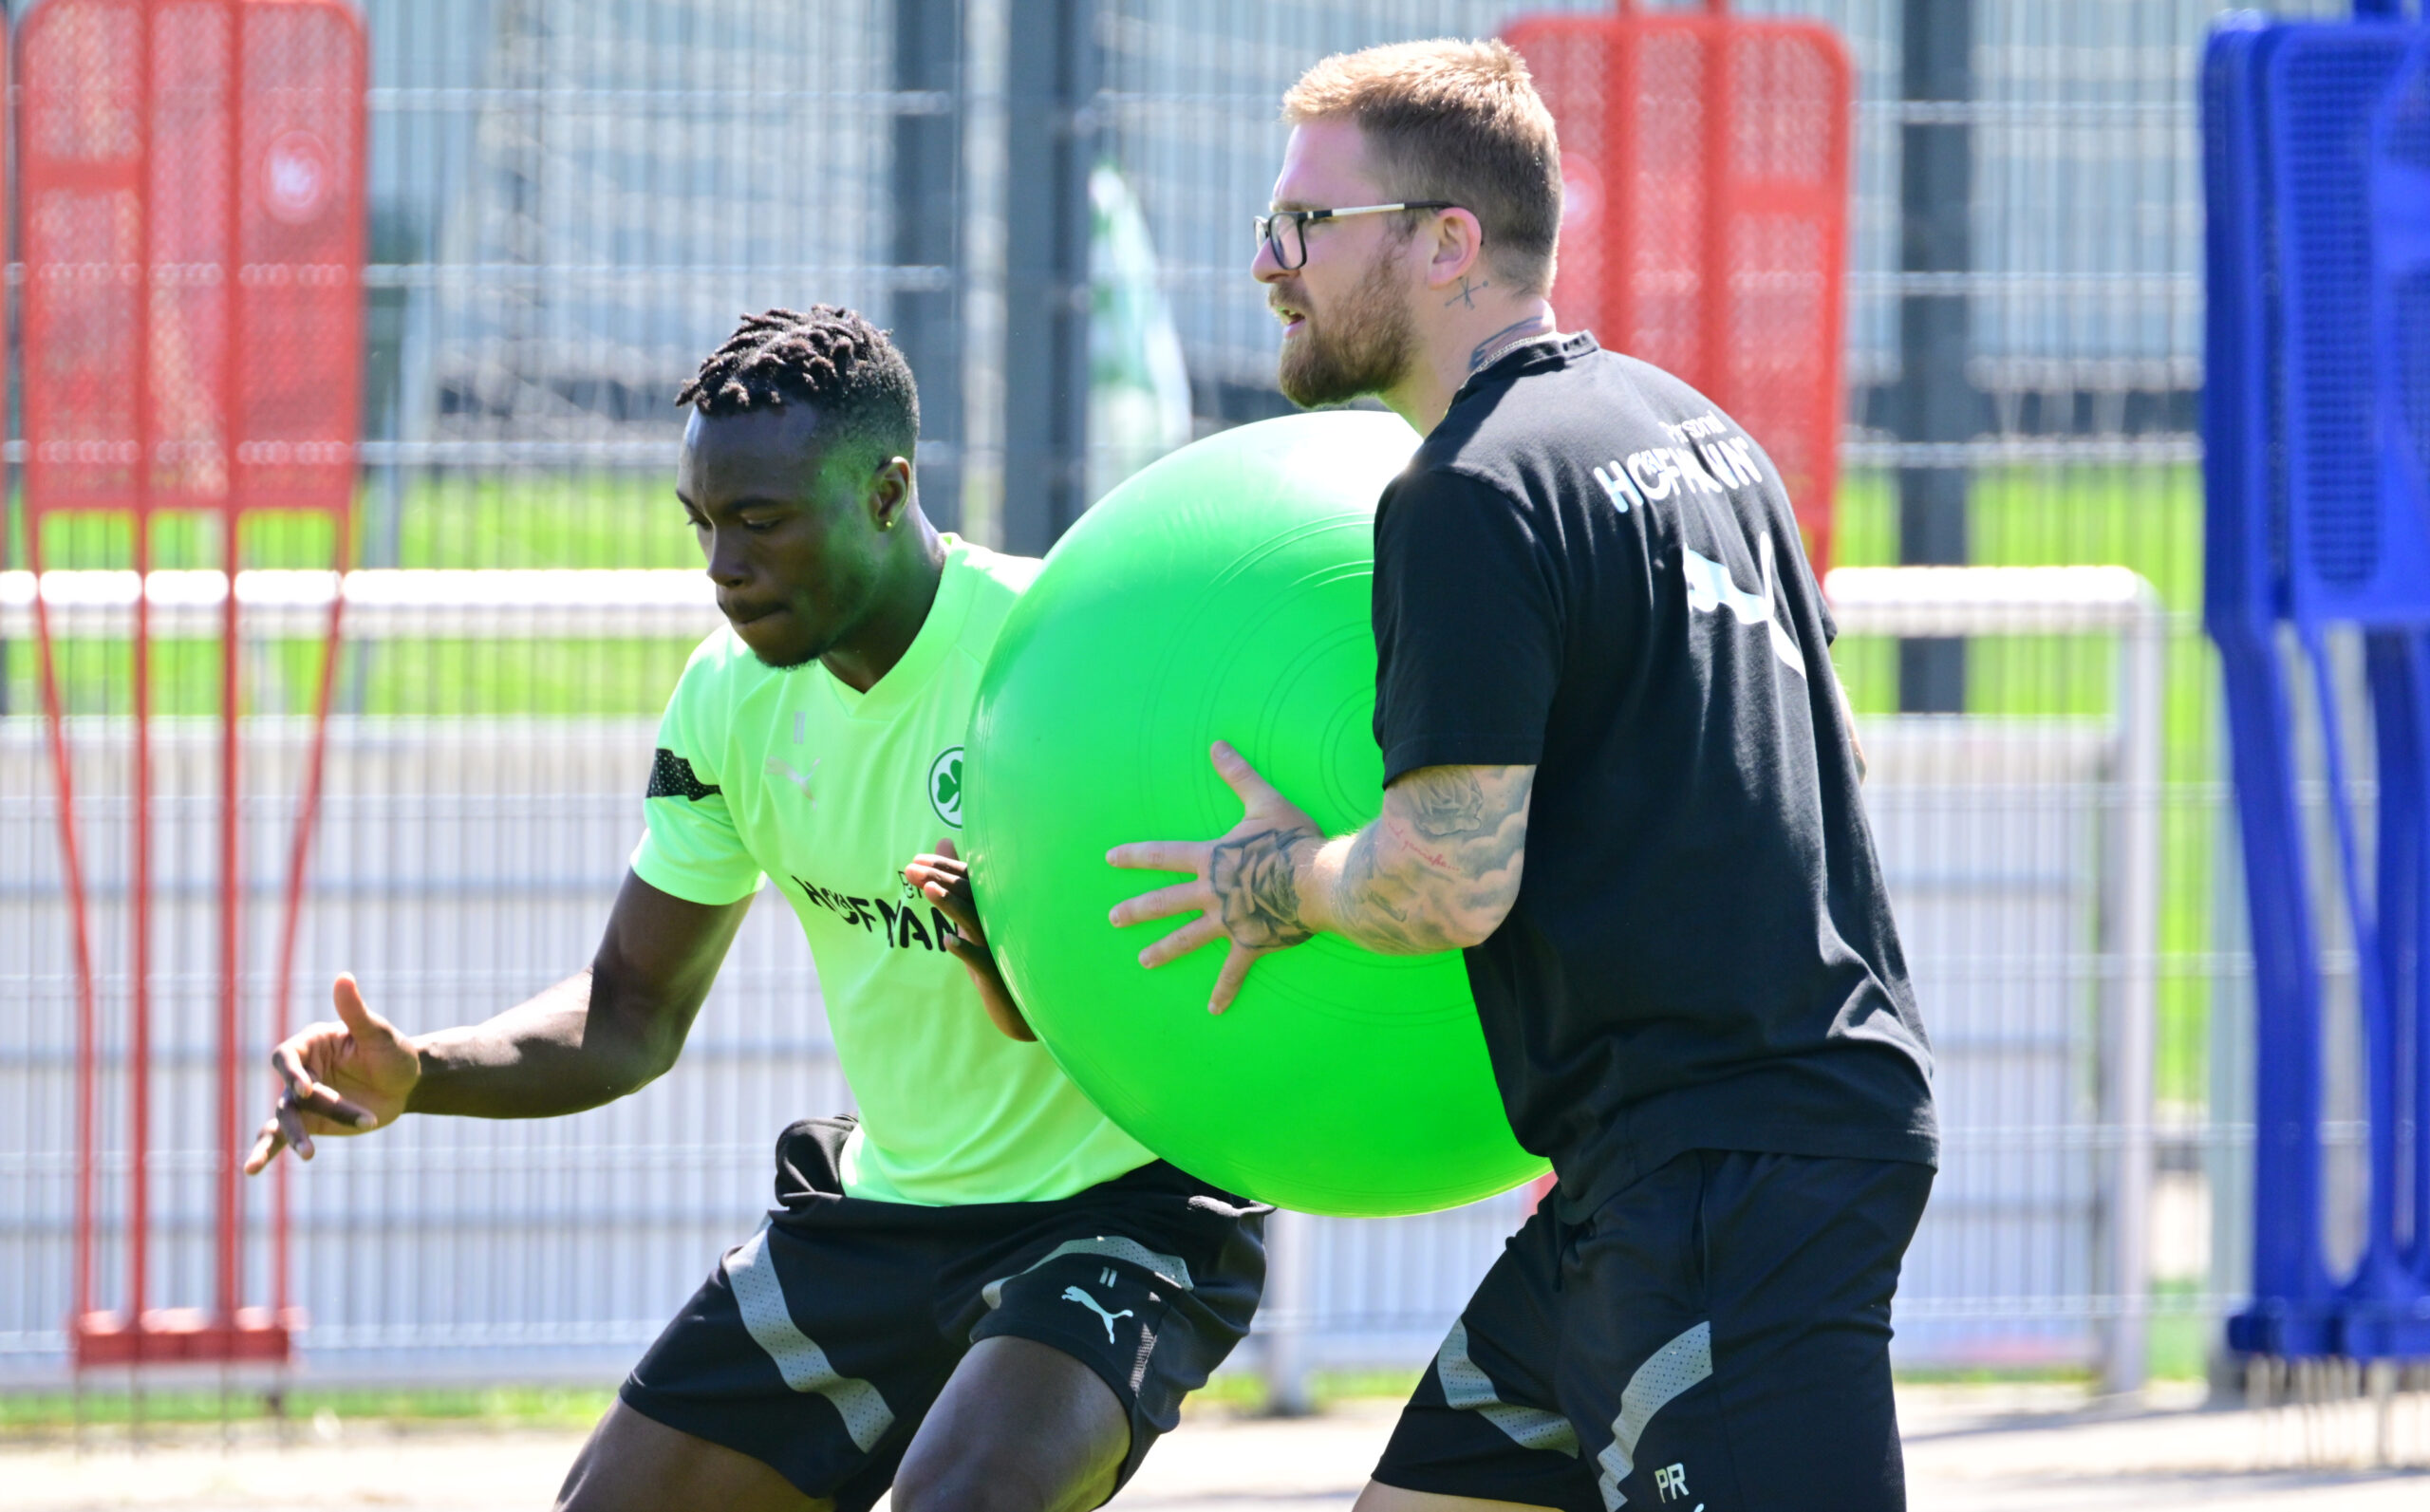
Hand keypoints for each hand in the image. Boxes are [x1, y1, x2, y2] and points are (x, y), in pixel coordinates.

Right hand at [242, 974, 418, 1174]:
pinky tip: (251, 1169)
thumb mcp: (378, 1033)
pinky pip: (283, 1138)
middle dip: (307, 1110)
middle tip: (324, 1122)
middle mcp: (301, 1072)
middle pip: (290, 1093)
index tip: (307, 1089)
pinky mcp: (311, 1123)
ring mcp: (303, 1100)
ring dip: (289, 1138)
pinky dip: (267, 1152)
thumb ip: (355, 1011)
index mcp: (311, 1045)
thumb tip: (343, 977)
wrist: (407, 1083)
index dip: (292, 1073)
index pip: (286, 1056)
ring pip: (284, 1119)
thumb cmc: (393, 1052)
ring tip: (291, 1158)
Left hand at [904, 837, 1035, 1041]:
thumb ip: (957, 881)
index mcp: (991, 905)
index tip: (915, 860)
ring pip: (975, 921)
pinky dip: (966, 949)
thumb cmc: (994, 953)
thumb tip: (943, 842)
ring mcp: (997, 945)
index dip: (942, 867)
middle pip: (968, 893)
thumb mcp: (971, 915)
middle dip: (938, 879)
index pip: (968, 879)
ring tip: (928, 890)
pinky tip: (949, 941)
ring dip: (952, 905)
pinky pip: (981, 959)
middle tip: (910, 869)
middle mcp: (998, 919)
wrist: (1019, 1001)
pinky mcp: (996, 972)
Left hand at [1106, 740, 1322, 1012]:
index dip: (1135, 855)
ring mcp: (1227, 921)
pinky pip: (1233, 971)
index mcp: (1211, 859)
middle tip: (1112, 918)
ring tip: (1143, 960)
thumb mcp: (1264, 802)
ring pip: (1187, 938)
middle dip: (1136, 909)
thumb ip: (1238, 775)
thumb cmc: (1293, 839)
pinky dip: (1224, 991)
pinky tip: (1214, 1009)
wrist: (1316, 880)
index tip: (1109, 859)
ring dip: (1164, 949)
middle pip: (1164, 901)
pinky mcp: (1249, 943)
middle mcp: (1211, 892)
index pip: (1163, 855)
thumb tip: (1217, 744)